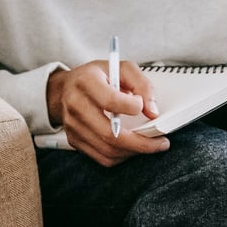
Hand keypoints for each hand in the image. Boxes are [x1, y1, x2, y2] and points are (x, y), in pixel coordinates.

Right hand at [46, 59, 168, 166]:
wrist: (65, 89)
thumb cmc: (96, 77)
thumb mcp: (121, 68)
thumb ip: (141, 84)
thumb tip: (153, 111)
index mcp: (86, 83)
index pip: (110, 101)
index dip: (132, 107)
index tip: (144, 107)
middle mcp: (76, 106)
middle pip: (109, 134)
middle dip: (140, 143)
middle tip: (160, 143)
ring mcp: (73, 126)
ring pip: (107, 150)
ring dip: (133, 152)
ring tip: (149, 146)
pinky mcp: (75, 140)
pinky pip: (101, 157)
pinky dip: (122, 156)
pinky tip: (133, 148)